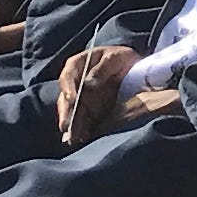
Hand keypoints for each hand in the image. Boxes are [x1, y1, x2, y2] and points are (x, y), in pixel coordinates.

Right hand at [53, 46, 183, 145]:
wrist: (131, 67)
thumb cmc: (120, 57)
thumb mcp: (115, 57)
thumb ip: (102, 68)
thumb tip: (88, 83)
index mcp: (77, 65)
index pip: (67, 77)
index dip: (68, 88)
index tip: (72, 100)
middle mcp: (74, 83)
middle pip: (65, 98)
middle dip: (66, 113)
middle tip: (66, 126)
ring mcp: (80, 97)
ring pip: (71, 112)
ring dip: (71, 125)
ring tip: (72, 138)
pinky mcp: (88, 109)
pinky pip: (82, 120)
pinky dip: (81, 129)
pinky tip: (82, 138)